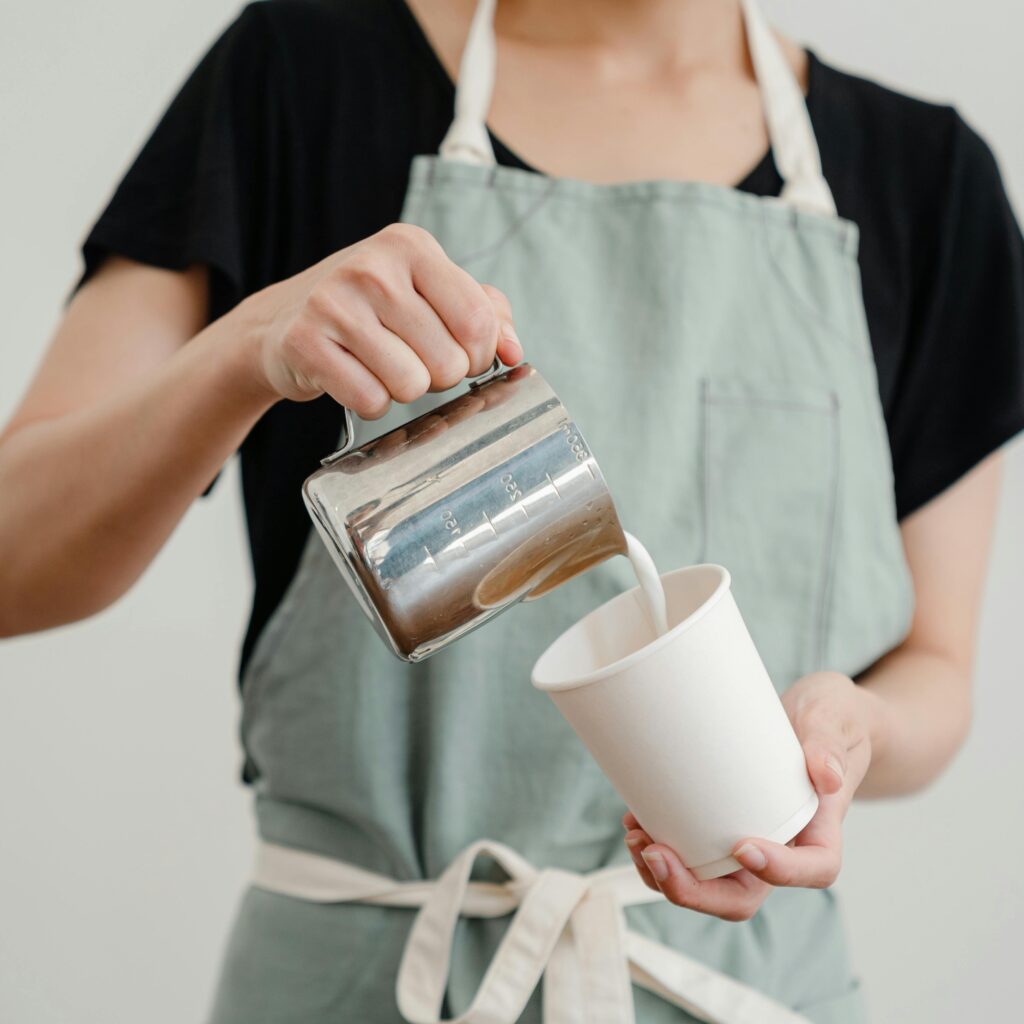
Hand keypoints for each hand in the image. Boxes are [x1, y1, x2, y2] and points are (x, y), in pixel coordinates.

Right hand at [238, 223, 521, 416]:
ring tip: (381, 368)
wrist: (280, 322)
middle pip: (449, 362)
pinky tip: (354, 380)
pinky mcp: (306, 343)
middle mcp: (373, 267)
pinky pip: (370, 400)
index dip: (479, 357)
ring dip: (403, 392)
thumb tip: (514, 351)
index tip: (461, 358)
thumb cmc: (369, 309)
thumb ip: (484, 312)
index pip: (478, 320)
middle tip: (412, 362)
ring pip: (411, 385)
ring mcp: (335, 303)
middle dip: (439, 377)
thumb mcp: (427, 292)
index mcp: (412, 246)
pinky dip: (370, 404)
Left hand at [622, 671, 878, 920]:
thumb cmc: (829, 718)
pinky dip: (659, 847)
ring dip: (667, 875)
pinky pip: (690, 852)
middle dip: (695, 890)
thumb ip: (829, 743)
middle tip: (655, 854)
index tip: (743, 846)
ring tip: (636, 838)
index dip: (779, 872)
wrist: (812, 714)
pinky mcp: (718, 823)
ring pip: (708, 882)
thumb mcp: (834, 718)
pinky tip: (635, 822)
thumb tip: (826, 775)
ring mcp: (747, 837)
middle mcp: (782, 845)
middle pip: (743, 895)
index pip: (813, 869)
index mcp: (820, 829)